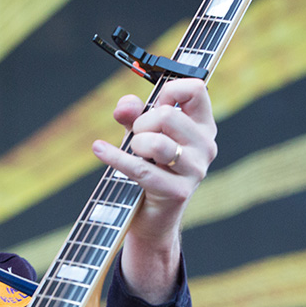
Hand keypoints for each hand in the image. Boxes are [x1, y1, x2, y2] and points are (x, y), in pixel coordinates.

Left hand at [91, 78, 217, 301]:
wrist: (152, 217)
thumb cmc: (150, 167)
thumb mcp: (140, 133)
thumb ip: (133, 113)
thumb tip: (125, 106)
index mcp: (203, 126)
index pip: (195, 89)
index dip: (168, 91)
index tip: (155, 104)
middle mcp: (206, 146)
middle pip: (168, 115)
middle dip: (142, 123)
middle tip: (137, 138)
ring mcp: (195, 170)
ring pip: (156, 142)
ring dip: (134, 145)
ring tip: (134, 152)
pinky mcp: (178, 192)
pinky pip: (140, 169)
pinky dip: (115, 157)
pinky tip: (99, 149)